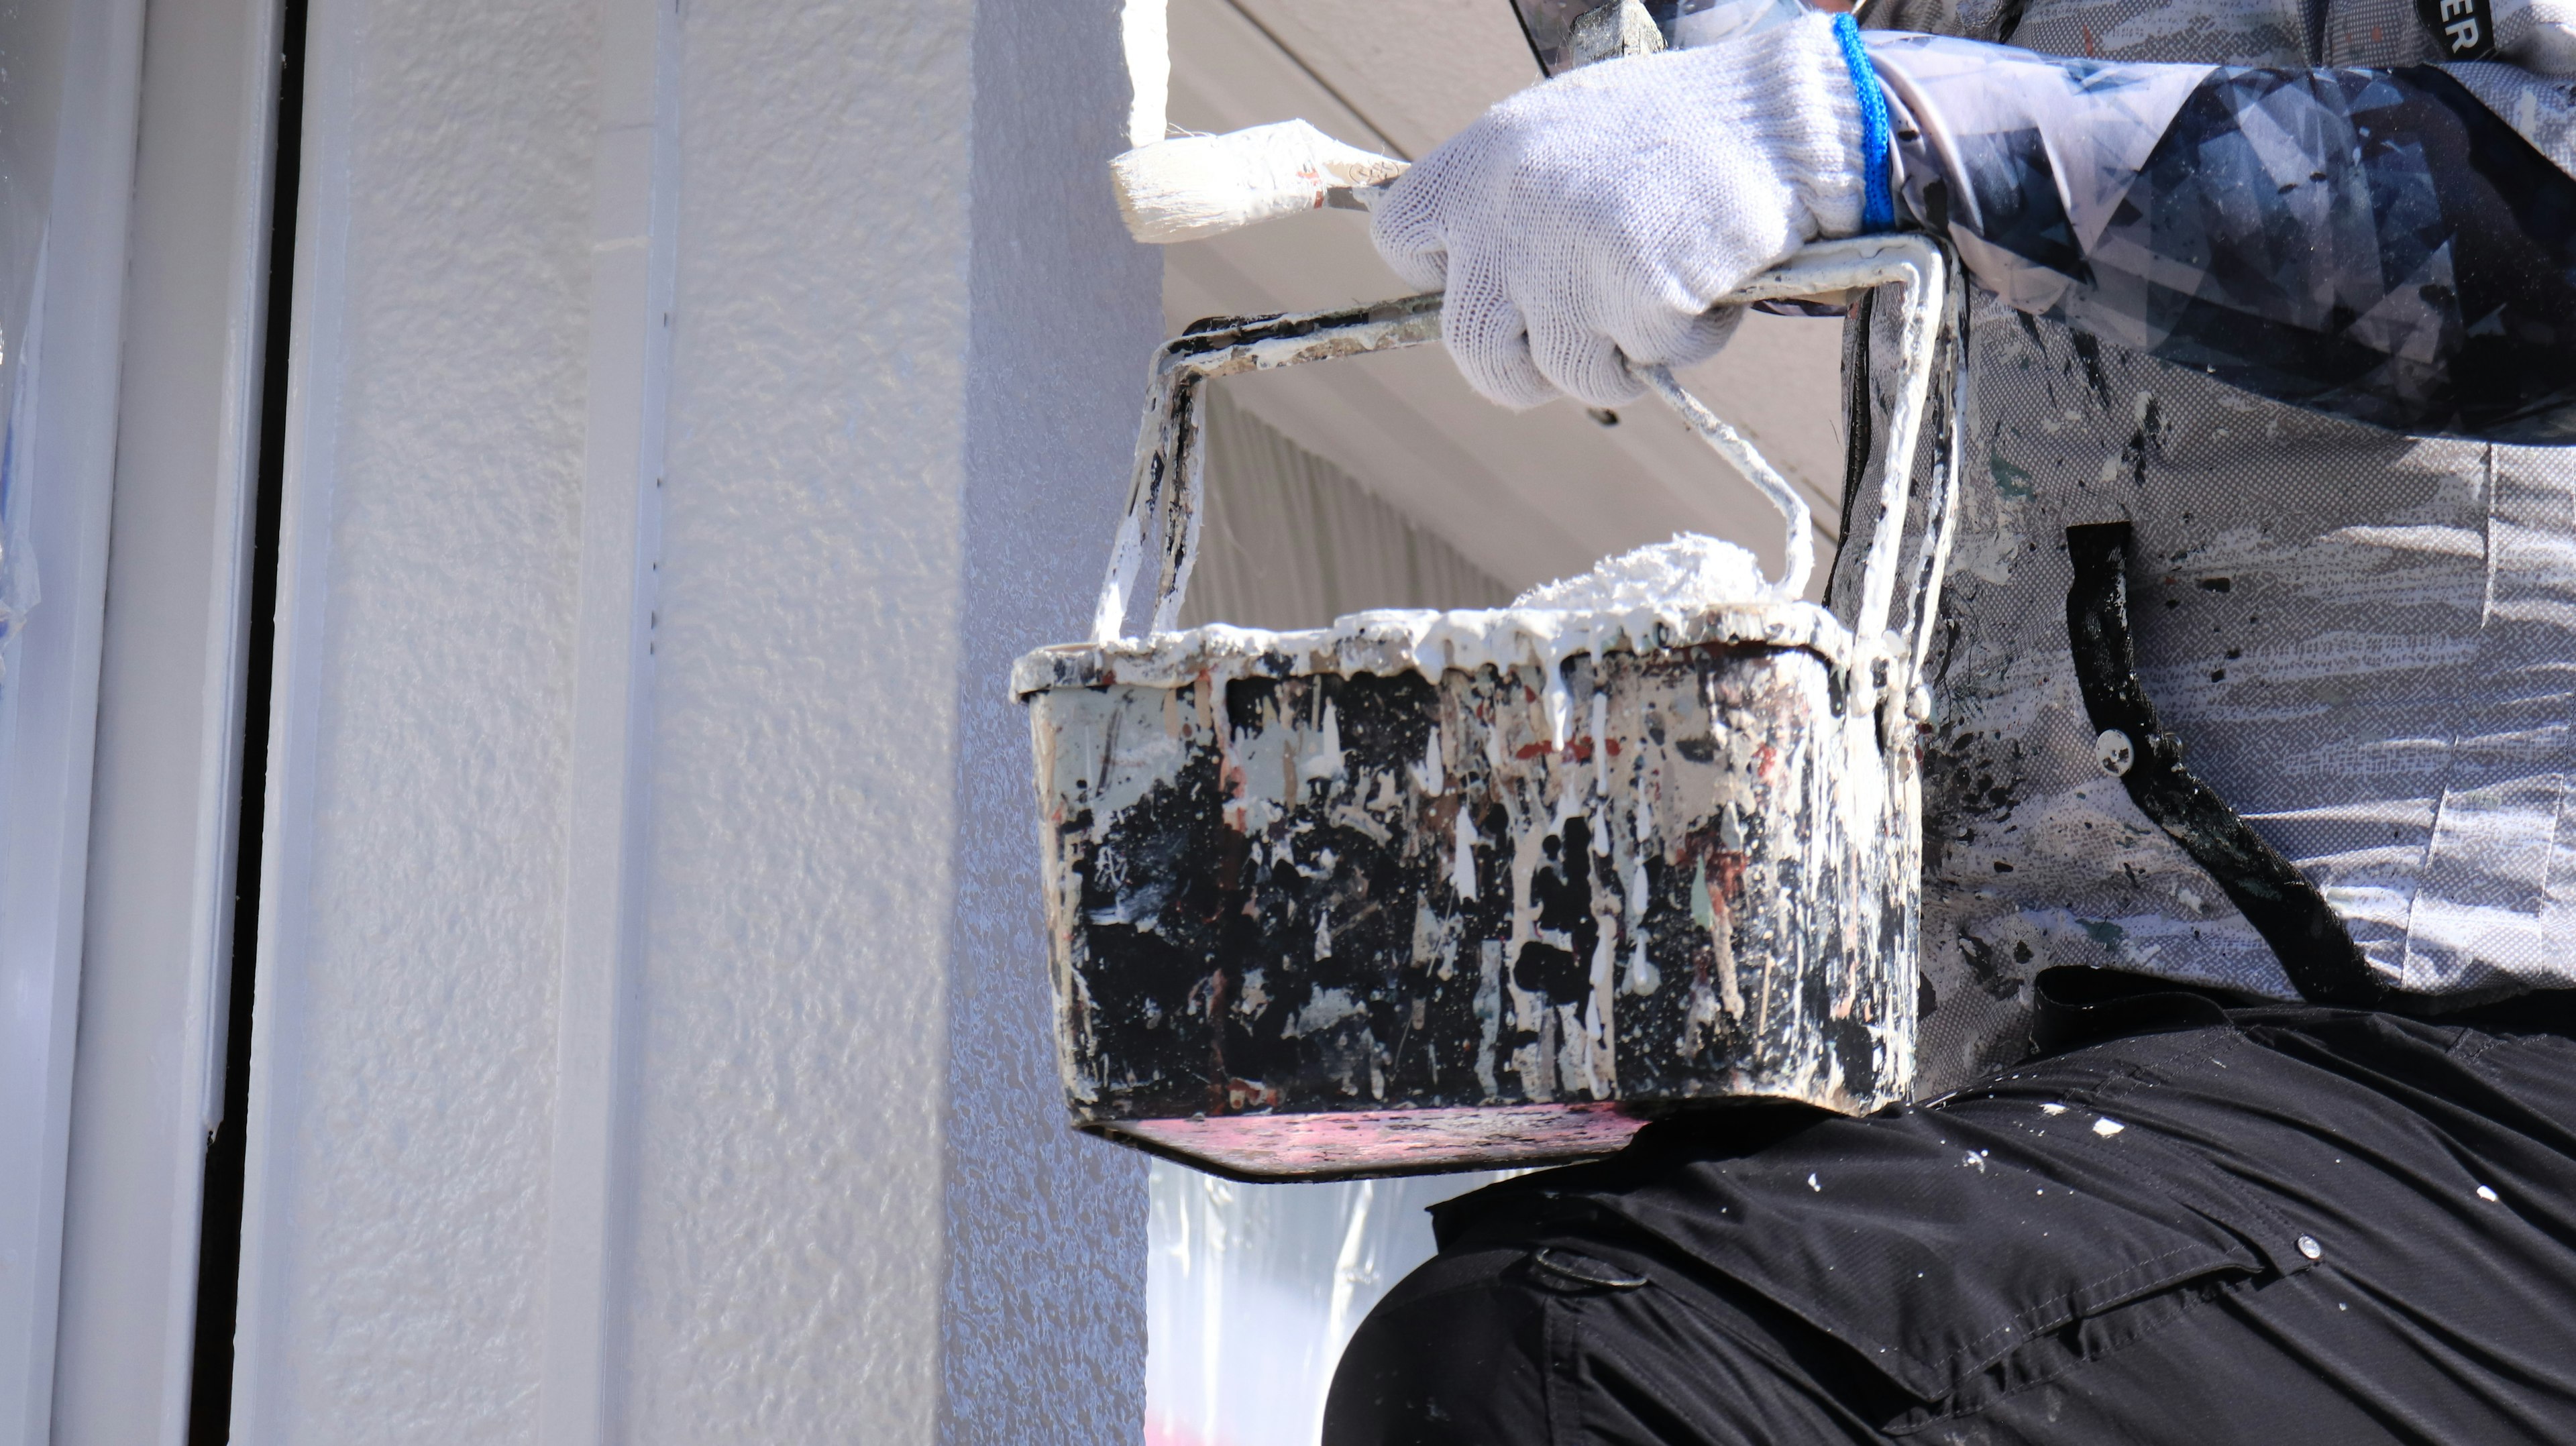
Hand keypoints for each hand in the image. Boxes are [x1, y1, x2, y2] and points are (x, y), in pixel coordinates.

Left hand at [1371, 14, 1866, 407]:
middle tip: (1575, 355)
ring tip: (1662, 310)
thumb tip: (1477, 276)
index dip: (1443, 274)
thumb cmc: (1677, 127)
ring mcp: (1564, 261)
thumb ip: (1508, 201)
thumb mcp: (1561, 138)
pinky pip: (1650, 360)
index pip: (1400, 238)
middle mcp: (1503, 213)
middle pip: (1470, 345)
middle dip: (1522, 371)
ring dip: (1616, 364)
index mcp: (1477, 163)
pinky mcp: (1632, 297)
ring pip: (1564, 373)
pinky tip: (1712, 284)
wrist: (1778, 116)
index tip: (1492, 282)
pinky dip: (1688, 341)